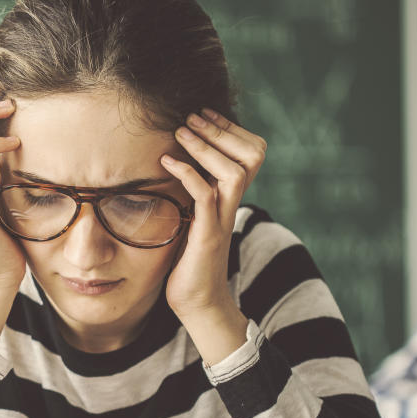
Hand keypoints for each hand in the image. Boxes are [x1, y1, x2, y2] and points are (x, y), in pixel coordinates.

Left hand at [160, 109, 266, 362]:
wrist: (197, 303)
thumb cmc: (188, 262)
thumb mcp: (191, 219)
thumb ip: (191, 195)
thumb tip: (170, 168)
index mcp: (230, 199)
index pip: (250, 154)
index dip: (231, 130)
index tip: (204, 114)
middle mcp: (232, 205)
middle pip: (251, 156)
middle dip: (221, 130)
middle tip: (192, 116)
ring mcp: (222, 219)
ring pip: (234, 171)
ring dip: (207, 147)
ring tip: (181, 131)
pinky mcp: (207, 235)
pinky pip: (205, 196)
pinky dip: (188, 174)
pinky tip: (166, 162)